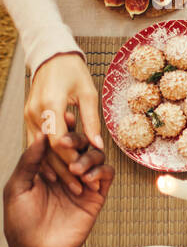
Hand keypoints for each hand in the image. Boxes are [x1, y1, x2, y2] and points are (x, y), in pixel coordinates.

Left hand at [4, 134, 112, 246]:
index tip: (62, 118)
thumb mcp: (17, 188)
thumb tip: (42, 135)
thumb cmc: (20, 222)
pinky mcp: (97, 196)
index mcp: (46, 166)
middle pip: (80, 144)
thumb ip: (30, 161)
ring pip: (96, 157)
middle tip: (66, 143)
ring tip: (76, 170)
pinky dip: (102, 172)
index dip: (62, 128)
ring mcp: (83, 183)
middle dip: (76, 139)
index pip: (57, 141)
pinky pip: (107, 176)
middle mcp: (66, 171)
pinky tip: (89, 179)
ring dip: (89, 158)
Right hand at [25, 53, 102, 196]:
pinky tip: (59, 173)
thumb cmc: (73, 73)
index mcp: (51, 104)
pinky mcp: (29, 118)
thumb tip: (98, 146)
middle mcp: (35, 112)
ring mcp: (29, 115)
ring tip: (72, 186)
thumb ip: (91, 121)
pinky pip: (37, 143)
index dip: (72, 158)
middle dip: (64, 169)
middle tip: (80, 188)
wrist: (51, 57)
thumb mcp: (88, 94)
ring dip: (55, 167)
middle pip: (48, 148)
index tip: (86, 172)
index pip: (58, 139)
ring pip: (40, 149)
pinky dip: (47, 158)